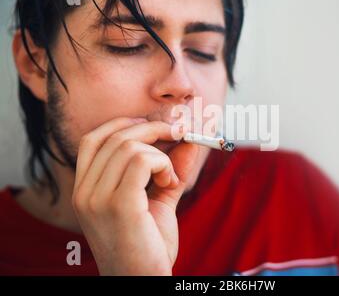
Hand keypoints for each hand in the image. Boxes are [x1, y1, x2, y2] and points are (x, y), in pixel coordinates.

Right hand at [72, 117, 198, 274]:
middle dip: (154, 129)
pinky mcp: (117, 204)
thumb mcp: (158, 200)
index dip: (123, 125)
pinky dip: (163, 164)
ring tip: (170, 179)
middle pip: (115, 136)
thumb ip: (170, 169)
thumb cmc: (148, 245)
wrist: (143, 282)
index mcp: (84, 190)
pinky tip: (169, 183)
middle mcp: (83, 192)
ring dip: (161, 154)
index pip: (92, 139)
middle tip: (179, 135)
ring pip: (130, 146)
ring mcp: (97, 198)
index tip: (152, 127)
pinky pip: (142, 161)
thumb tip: (187, 140)